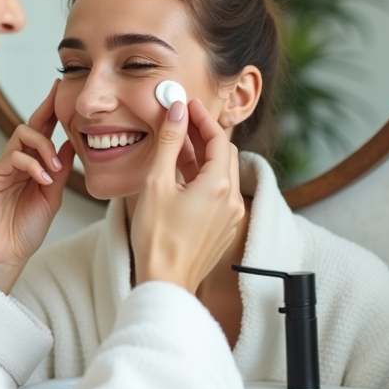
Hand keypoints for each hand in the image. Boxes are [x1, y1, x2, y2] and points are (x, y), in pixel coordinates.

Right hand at [0, 80, 75, 293]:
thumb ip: (61, 170)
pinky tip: (42, 178)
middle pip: (29, 125)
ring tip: (54, 169)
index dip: (50, 110)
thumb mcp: (52, 196)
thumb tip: (72, 142)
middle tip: (66, 110)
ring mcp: (0, 168)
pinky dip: (31, 164)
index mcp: (30, 166)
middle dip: (47, 113)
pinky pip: (12, 157)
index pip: (40, 131)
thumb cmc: (26, 230)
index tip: (61, 90)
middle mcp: (13, 162)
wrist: (6, 255)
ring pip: (20, 136)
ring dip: (43, 147)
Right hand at [130, 97, 244, 292]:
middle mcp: (232, 200)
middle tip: (181, 123)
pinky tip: (180, 177)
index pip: (218, 139)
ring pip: (221, 175)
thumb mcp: (157, 182)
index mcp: (219, 186)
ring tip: (176, 147)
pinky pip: (218, 194)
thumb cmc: (158, 238)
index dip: (202, 118)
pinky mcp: (222, 229)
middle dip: (204, 136)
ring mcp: (229, 217)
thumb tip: (176, 112)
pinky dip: (202, 178)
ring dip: (202, 158)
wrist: (164, 281)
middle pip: (224, 155)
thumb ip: (169, 143)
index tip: (187, 106)